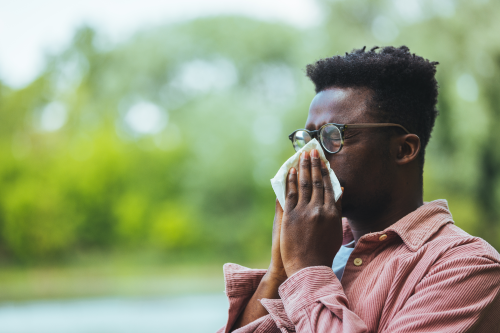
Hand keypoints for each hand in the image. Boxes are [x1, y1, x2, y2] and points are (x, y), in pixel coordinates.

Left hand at [280, 149, 342, 276]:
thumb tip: (339, 191)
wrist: (308, 267)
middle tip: (311, 151)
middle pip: (317, 182)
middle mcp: (319, 209)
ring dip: (303, 168)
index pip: (329, 186)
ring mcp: (304, 212)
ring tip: (301, 156)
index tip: (323, 160)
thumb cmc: (323, 251)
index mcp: (332, 213)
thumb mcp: (336, 230)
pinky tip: (291, 171)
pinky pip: (291, 194)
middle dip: (314, 164)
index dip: (326, 171)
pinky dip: (291, 181)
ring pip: (304, 185)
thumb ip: (337, 209)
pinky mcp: (291, 216)